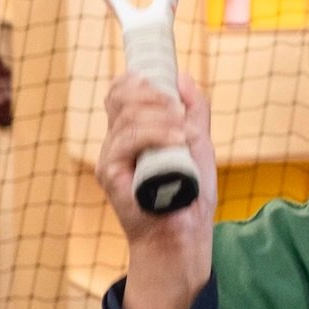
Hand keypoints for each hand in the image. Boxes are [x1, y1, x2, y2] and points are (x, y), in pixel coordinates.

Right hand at [95, 72, 217, 308]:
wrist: (184, 232)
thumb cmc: (189, 192)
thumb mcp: (198, 142)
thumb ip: (193, 110)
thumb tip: (182, 76)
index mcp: (132, 132)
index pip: (120, 93)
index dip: (135, 79)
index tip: (160, 80)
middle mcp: (116, 142)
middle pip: (120, 97)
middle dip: (152, 94)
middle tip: (177, 110)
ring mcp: (111, 157)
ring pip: (128, 117)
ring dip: (160, 117)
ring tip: (183, 135)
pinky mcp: (110, 174)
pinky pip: (126, 141)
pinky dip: (154, 134)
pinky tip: (175, 140)